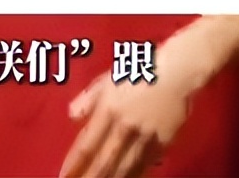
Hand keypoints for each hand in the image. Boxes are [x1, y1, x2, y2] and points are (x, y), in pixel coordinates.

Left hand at [58, 72, 189, 177]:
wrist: (176, 72)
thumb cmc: (138, 71)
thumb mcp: (107, 79)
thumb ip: (88, 98)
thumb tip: (71, 116)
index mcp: (109, 109)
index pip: (87, 144)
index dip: (73, 164)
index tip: (62, 177)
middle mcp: (125, 127)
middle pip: (104, 162)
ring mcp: (144, 138)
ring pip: (124, 168)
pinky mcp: (162, 144)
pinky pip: (145, 166)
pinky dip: (133, 176)